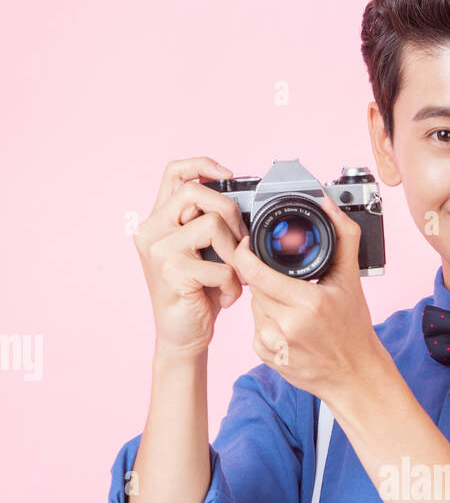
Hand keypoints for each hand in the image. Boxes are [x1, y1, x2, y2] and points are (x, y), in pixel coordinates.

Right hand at [133, 156, 247, 358]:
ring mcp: (159, 250)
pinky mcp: (172, 273)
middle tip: (240, 241)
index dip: (202, 165)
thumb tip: (244, 207)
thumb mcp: (204, 254)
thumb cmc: (197, 295)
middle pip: (197, 192)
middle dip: (230, 212)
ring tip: (232, 277)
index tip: (229, 174)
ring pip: (211, 224)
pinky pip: (221, 266)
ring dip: (234, 253)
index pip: (174, 173)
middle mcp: (152, 230)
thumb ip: (211, 226)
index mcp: (158, 221)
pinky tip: (226, 297)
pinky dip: (233, 285)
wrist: (182, 337)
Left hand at [233, 192, 381, 400]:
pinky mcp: (266, 356)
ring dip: (267, 299)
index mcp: (308, 304)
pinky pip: (256, 326)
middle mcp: (288, 326)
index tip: (247, 243)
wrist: (354, 377)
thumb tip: (329, 205)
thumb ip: (343, 237)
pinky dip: (267, 321)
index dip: (245, 253)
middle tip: (289, 282)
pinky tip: (289, 327)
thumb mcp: (351, 281)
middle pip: (256, 286)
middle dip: (266, 277)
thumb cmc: (354, 330)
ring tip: (294, 307)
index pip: (257, 272)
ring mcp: (274, 344)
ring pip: (254, 305)